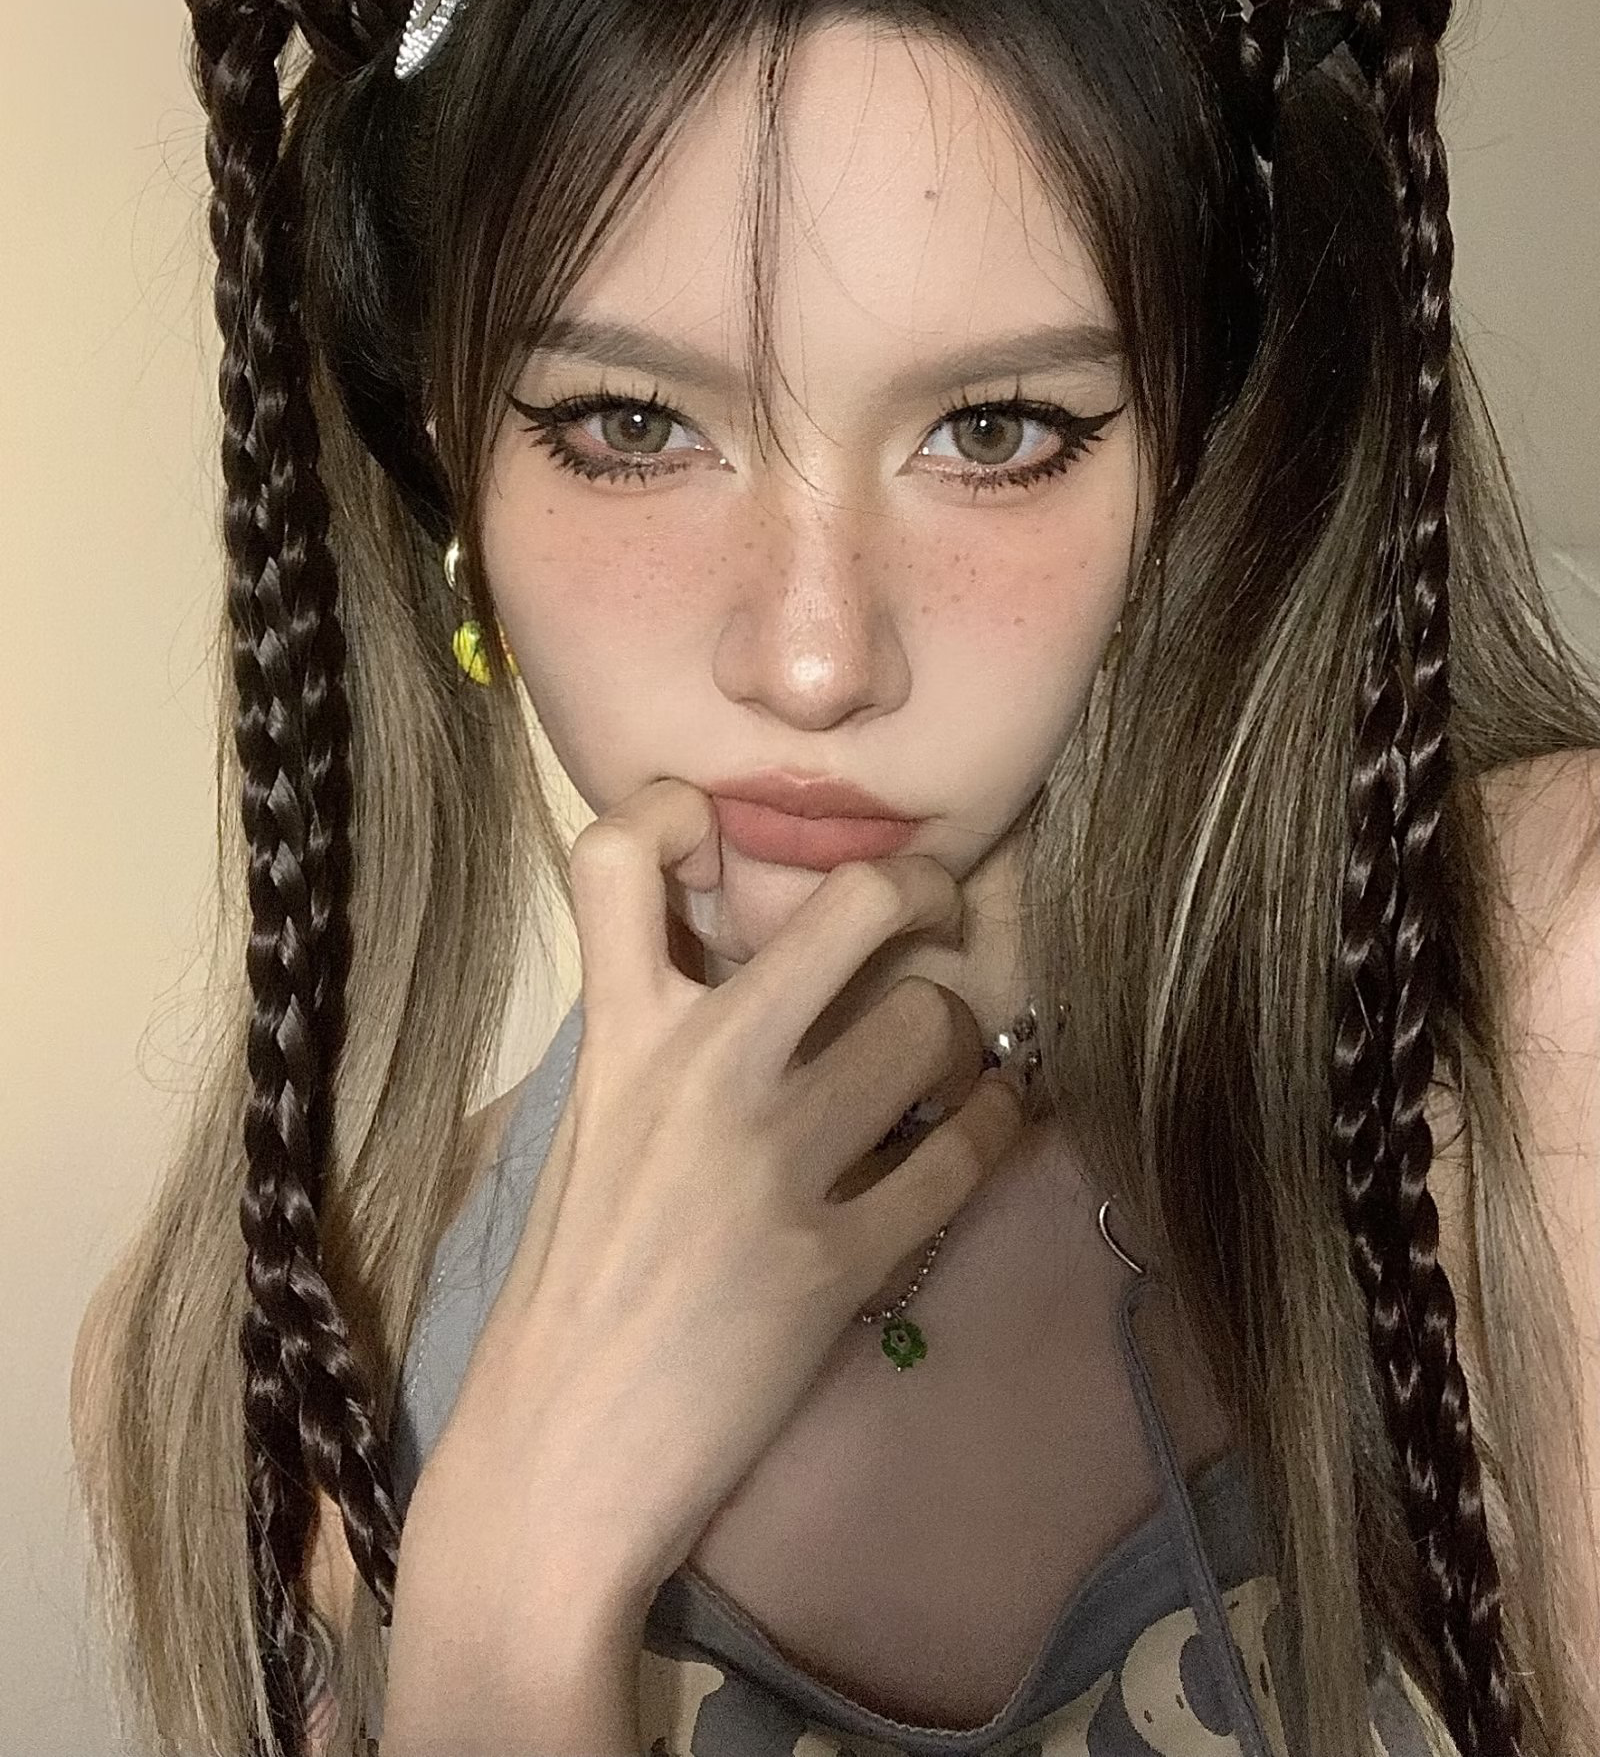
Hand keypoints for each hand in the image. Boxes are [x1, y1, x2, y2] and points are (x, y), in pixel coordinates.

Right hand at [386, 777, 1026, 1728]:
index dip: (674, 810)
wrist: (556, 1464)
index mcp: (615, 1038)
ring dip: (958, 1029)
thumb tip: (751, 961)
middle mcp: (700, 1070)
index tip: (723, 836)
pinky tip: (990, 1122)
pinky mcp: (840, 1259)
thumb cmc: (565, 1295)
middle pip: (850, 905)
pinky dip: (995, 1123)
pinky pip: (964, 1151)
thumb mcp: (587, 1131)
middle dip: (915, 885)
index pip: (617, 854)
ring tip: (955, 1049)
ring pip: (931, 1022)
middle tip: (929, 909)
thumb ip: (654, 1037)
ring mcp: (776, 1162)